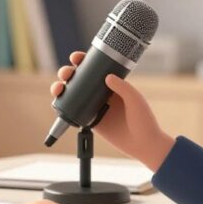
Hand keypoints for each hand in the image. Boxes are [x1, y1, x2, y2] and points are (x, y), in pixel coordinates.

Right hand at [50, 51, 174, 171]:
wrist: (144, 145)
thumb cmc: (144, 121)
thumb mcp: (135, 100)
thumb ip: (123, 87)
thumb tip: (107, 76)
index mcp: (112, 84)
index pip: (94, 68)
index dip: (82, 61)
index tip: (76, 58)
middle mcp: (101, 94)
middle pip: (79, 79)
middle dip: (67, 73)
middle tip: (66, 73)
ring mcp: (94, 107)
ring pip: (72, 94)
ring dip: (60, 87)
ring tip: (58, 88)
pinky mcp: (90, 121)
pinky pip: (73, 112)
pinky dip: (62, 106)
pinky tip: (58, 101)